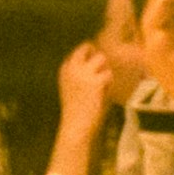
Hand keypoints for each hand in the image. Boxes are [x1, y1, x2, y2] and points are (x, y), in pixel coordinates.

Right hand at [52, 34, 120, 171]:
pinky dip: (109, 84)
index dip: (87, 57)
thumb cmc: (76, 111)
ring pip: (101, 58)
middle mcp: (72, 68)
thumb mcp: (72, 88)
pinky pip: (109, 75)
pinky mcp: (96, 81)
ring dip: (104, 69)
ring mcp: (83, 73)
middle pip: (87, 47)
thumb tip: (99, 58)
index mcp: (64, 70)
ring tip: (103, 85)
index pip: (76, 53)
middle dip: (96, 56)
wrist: (75, 126)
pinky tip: (104, 94)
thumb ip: (82, 74)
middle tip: (101, 68)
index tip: (91, 70)